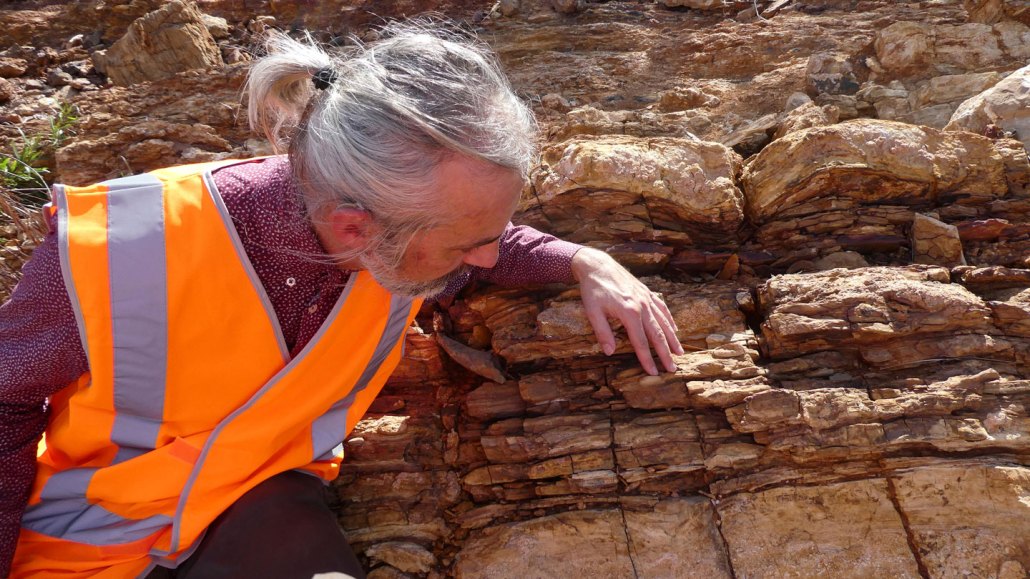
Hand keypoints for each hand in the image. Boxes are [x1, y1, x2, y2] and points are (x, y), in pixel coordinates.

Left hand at [571, 248, 684, 374]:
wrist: (598, 265)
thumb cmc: (593, 289)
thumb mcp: (592, 311)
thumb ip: (602, 332)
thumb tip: (609, 352)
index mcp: (629, 312)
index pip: (640, 342)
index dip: (647, 359)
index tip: (654, 373)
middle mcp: (642, 305)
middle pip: (657, 334)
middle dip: (665, 353)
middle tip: (673, 369)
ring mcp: (646, 298)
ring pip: (664, 322)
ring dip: (672, 339)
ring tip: (679, 353)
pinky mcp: (647, 292)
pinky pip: (662, 308)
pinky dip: (669, 320)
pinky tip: (674, 329)